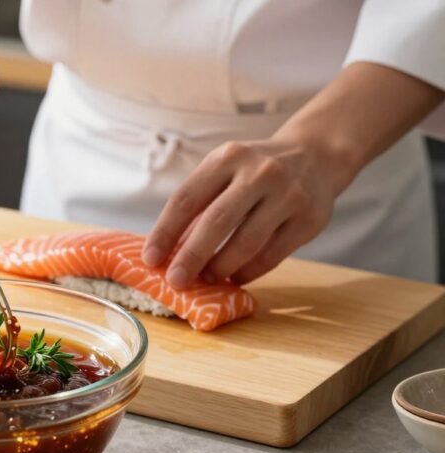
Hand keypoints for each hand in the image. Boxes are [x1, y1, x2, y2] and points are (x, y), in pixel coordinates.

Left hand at [142, 139, 338, 286]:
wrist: (317, 155)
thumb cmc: (255, 171)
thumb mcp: (225, 171)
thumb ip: (199, 205)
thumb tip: (168, 253)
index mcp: (228, 158)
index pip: (186, 198)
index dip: (165, 232)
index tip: (150, 259)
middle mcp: (259, 173)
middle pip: (216, 221)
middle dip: (191, 256)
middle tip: (175, 281)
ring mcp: (288, 195)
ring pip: (247, 242)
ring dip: (221, 268)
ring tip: (206, 280)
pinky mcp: (310, 219)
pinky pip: (272, 255)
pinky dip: (248, 272)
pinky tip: (234, 277)